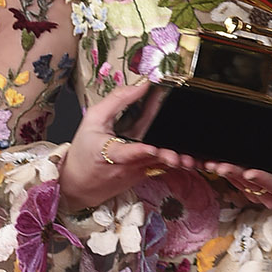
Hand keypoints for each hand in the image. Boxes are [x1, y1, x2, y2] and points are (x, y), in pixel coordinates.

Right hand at [59, 82, 195, 211]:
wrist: (78, 185)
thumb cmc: (83, 152)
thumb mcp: (92, 120)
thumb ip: (117, 101)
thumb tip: (141, 86)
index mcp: (109, 153)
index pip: (126, 153)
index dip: (139, 151)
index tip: (151, 149)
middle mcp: (127, 166)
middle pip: (151, 159)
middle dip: (167, 156)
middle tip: (182, 156)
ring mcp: (138, 173)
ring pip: (161, 166)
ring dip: (177, 161)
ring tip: (192, 159)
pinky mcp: (145, 175)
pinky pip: (162, 167)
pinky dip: (175, 161)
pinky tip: (190, 158)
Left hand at [202, 90, 271, 209]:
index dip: (262, 178)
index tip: (249, 172)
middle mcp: (271, 196)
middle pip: (250, 185)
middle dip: (234, 175)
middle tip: (219, 166)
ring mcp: (259, 197)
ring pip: (240, 186)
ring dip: (225, 174)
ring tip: (210, 163)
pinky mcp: (251, 194)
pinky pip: (237, 184)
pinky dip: (226, 174)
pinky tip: (212, 165)